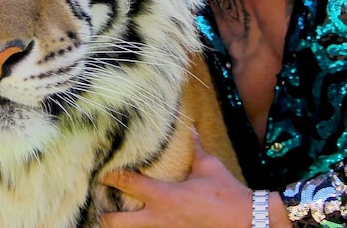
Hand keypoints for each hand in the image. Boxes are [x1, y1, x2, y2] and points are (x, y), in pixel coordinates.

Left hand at [100, 136, 290, 227]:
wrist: (245, 220)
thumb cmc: (225, 192)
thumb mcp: (208, 167)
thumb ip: (194, 149)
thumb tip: (190, 128)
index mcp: (164, 196)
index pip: (129, 184)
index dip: (113, 177)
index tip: (104, 173)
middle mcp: (160, 218)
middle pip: (119, 223)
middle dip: (106, 217)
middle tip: (101, 208)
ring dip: (125, 226)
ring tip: (118, 218)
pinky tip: (145, 224)